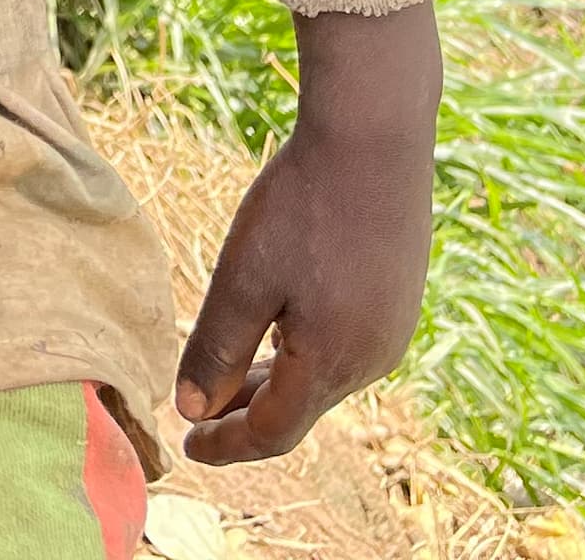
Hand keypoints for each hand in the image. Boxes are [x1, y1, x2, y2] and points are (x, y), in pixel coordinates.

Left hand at [175, 1, 438, 463]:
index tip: (186, 448)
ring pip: (323, 378)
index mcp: (332, 363)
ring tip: (229, 379)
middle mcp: (373, 358)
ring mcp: (392, 328)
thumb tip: (191, 409)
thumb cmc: (304, 203)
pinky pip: (345, 347)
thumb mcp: (244, 278)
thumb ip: (217, 349)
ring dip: (275, 383)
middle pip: (300, 410)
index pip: (273, 432)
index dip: (225, 445)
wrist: (376, 136)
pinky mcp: (398, 297)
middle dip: (245, 417)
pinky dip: (304, 353)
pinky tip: (279, 330)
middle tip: (197, 419)